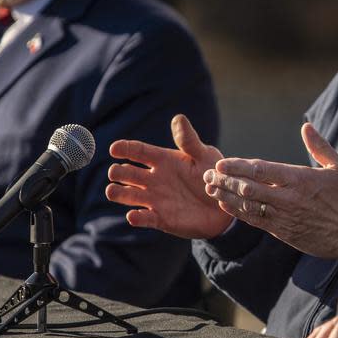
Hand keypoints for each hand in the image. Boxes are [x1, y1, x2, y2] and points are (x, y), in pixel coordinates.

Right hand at [106, 114, 232, 238]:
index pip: (139, 151)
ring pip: (129, 195)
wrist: (226, 205)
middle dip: (118, 172)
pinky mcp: (161, 219)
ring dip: (119, 193)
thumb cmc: (214, 175)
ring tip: (112, 191)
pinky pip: (144, 218)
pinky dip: (137, 218)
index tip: (113, 148)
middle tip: (116, 172)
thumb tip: (178, 118)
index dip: (125, 148)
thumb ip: (189, 140)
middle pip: (128, 173)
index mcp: (163, 160)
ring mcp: (155, 199)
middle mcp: (154, 179)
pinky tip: (133, 216)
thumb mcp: (204, 156)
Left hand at [201, 123, 337, 259]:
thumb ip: (320, 146)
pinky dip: (238, 212)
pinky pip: (255, 221)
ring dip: (227, 197)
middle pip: (249, 187)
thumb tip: (306, 127)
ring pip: (248, 206)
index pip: (261, 170)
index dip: (238, 167)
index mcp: (300, 179)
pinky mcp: (283, 232)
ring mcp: (284, 217)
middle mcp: (288, 198)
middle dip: (225, 181)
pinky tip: (226, 205)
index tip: (221, 163)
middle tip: (208, 175)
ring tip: (211, 189)